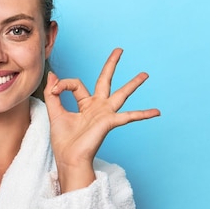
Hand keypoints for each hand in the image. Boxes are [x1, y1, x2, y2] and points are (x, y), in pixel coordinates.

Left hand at [43, 48, 159, 192]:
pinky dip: (143, 114)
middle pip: (105, 80)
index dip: (63, 84)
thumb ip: (53, 93)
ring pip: (121, 94)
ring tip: (144, 74)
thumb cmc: (64, 141)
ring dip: (133, 84)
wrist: (69, 158)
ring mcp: (105, 114)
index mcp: (85, 104)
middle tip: (119, 50)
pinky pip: (129, 116)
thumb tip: (53, 74)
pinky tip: (157, 112)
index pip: (76, 84)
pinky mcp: (109, 122)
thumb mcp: (55, 113)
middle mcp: (97, 107)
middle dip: (111, 65)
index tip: (55, 90)